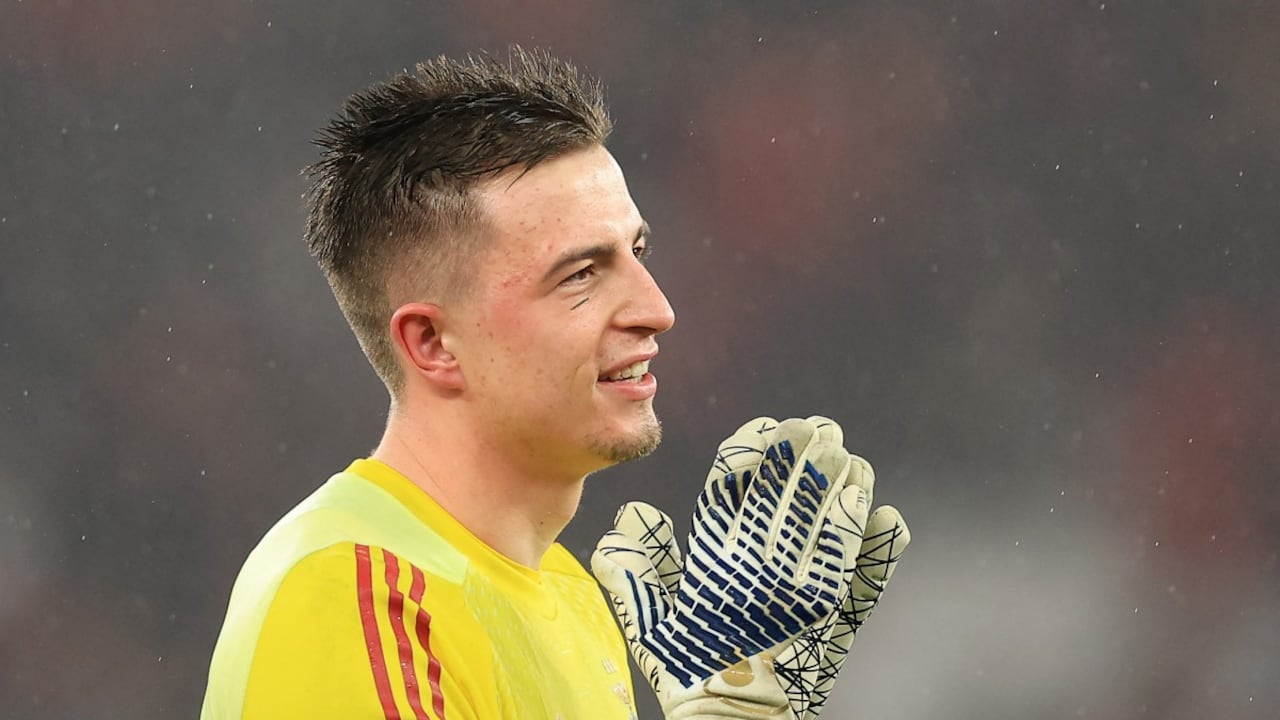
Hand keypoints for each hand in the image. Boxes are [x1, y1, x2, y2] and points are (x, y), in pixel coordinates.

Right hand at [592, 418, 871, 718]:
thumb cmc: (688, 670)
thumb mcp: (648, 621)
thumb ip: (636, 567)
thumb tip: (631, 513)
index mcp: (715, 561)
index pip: (731, 487)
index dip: (750, 450)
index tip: (766, 426)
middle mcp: (761, 568)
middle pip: (785, 495)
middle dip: (802, 455)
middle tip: (817, 426)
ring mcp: (804, 591)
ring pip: (827, 522)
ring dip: (842, 486)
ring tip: (851, 458)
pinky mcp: (838, 618)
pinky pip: (863, 572)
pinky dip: (876, 544)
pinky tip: (885, 515)